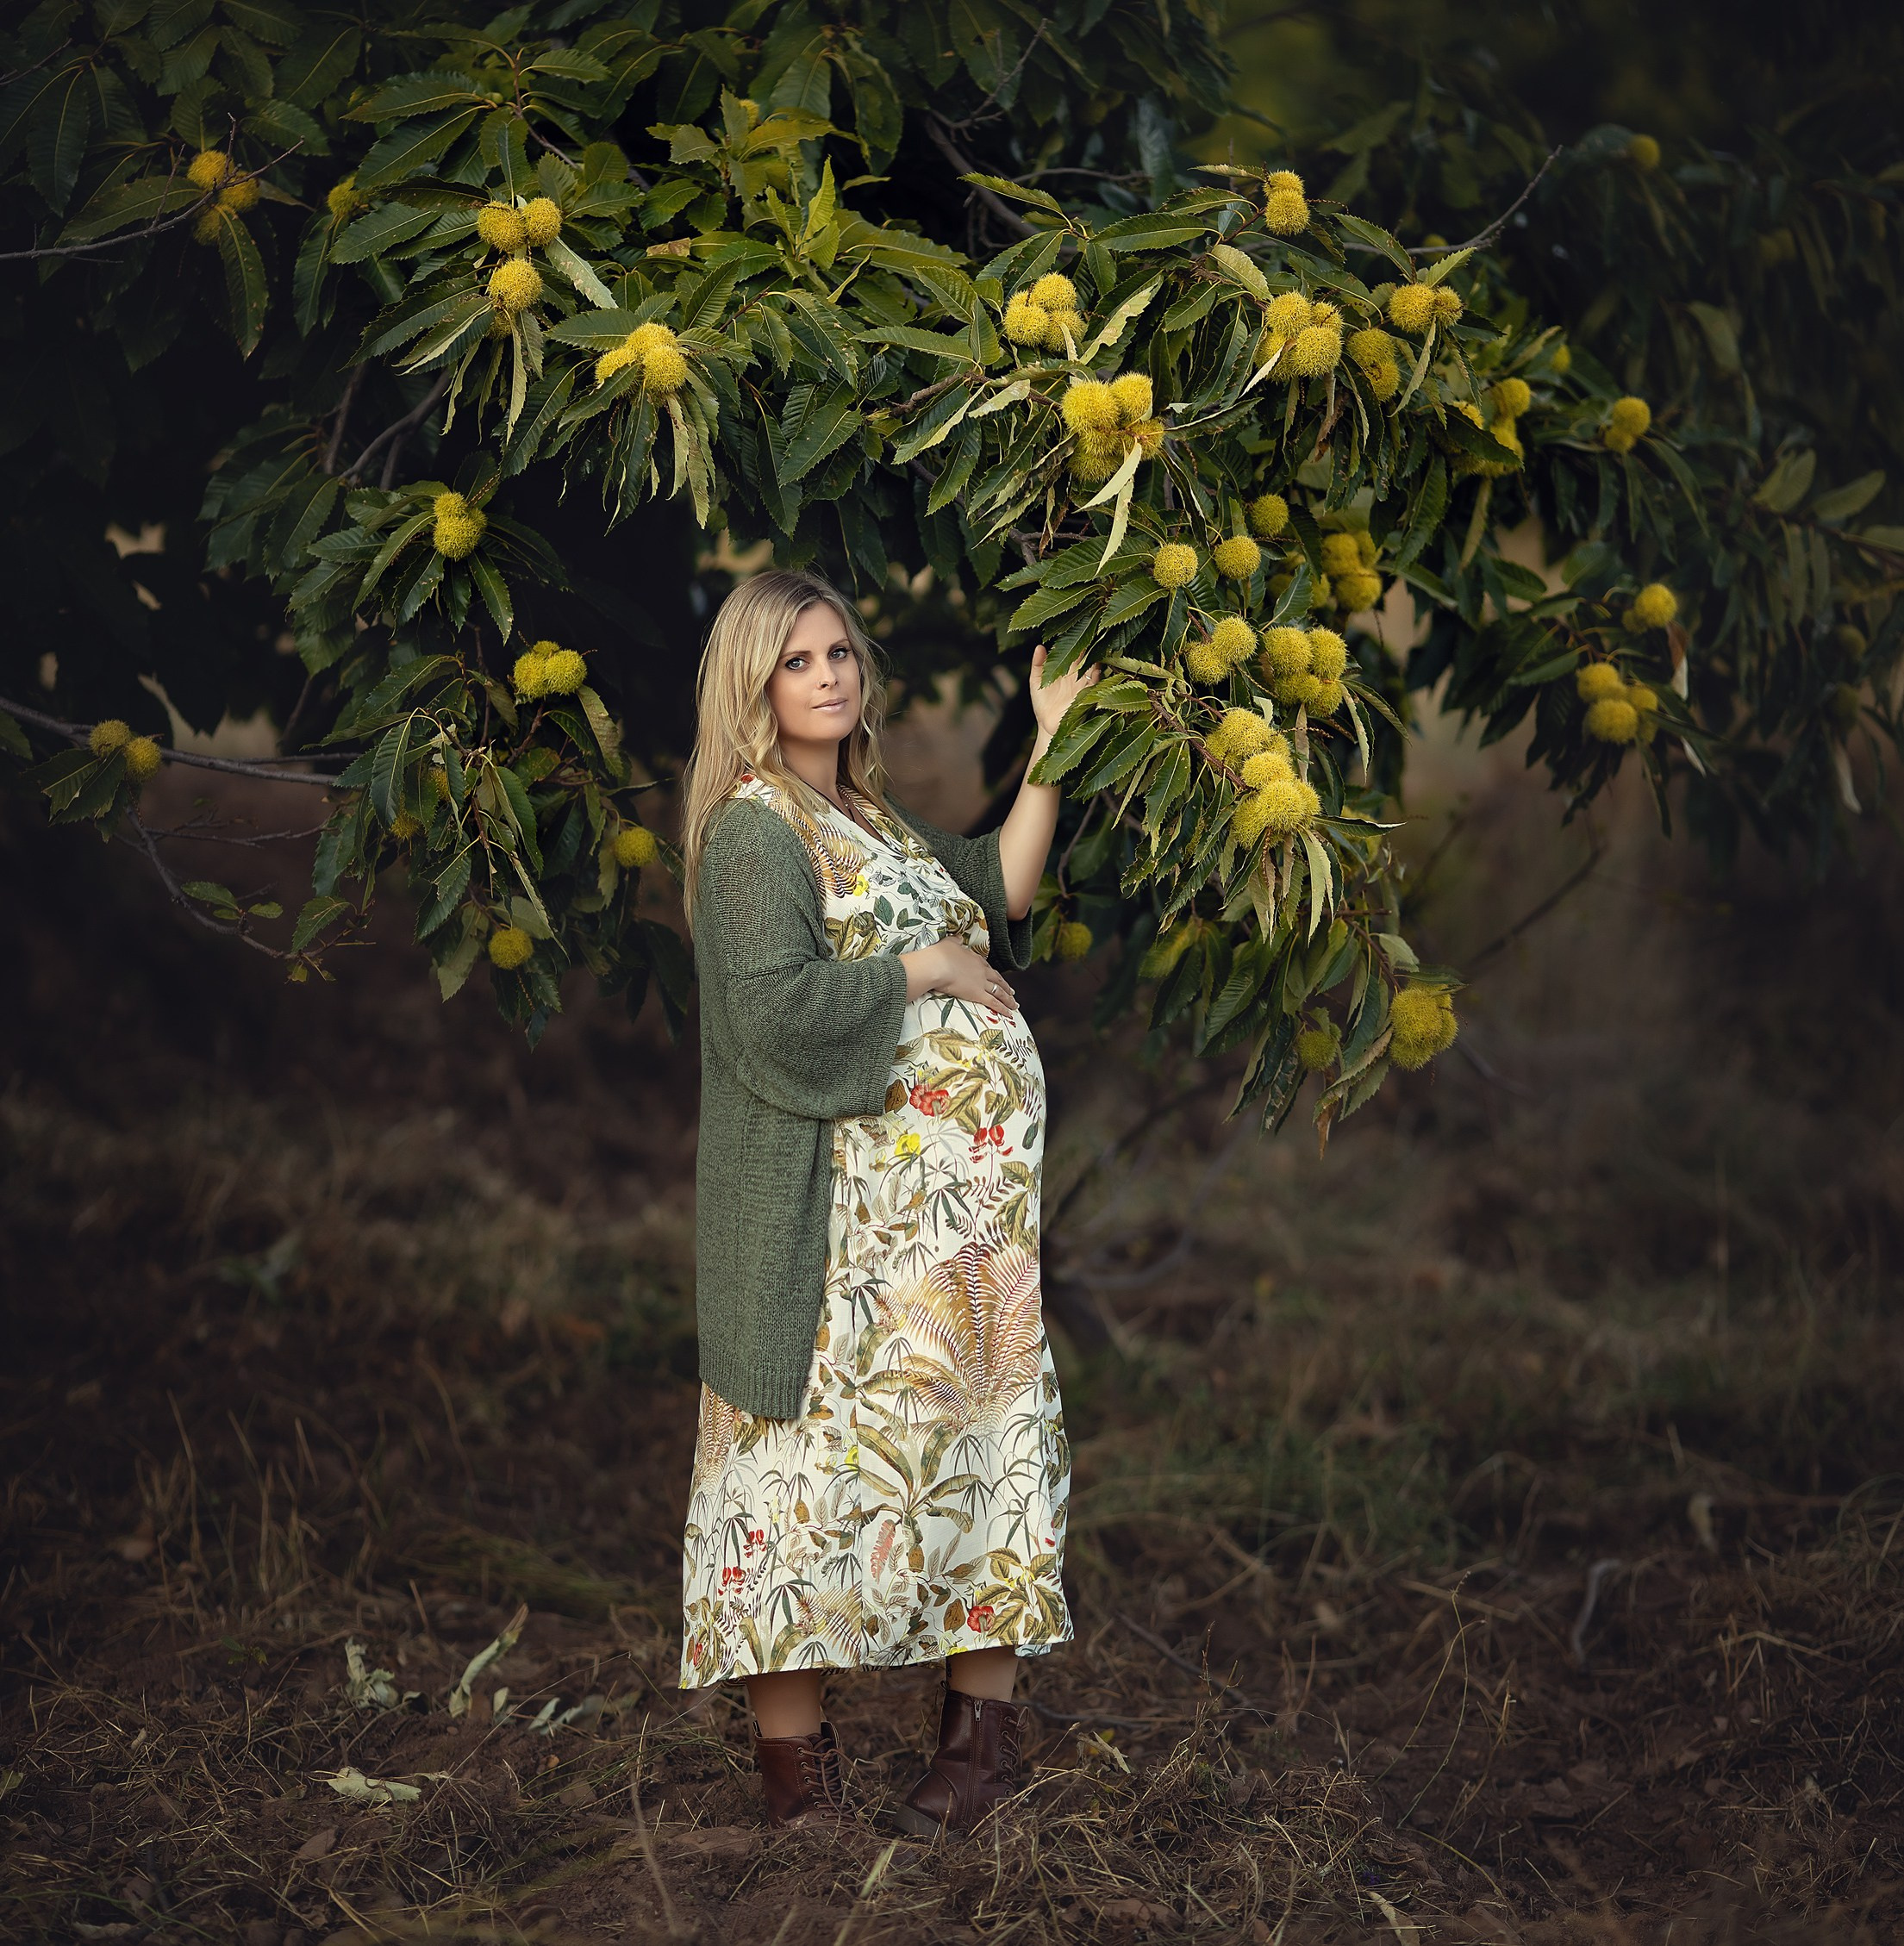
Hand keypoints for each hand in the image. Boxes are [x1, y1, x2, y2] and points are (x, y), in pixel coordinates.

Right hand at [902, 939, 1018, 1012]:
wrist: (936, 965)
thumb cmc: (939, 954)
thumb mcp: (948, 943)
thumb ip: (955, 941)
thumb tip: (959, 937)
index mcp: (975, 958)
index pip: (987, 967)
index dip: (993, 973)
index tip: (997, 977)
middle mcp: (981, 970)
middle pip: (997, 980)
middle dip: (1006, 987)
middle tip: (1012, 992)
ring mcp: (981, 982)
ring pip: (999, 992)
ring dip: (1008, 999)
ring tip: (1014, 1004)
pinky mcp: (978, 994)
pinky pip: (994, 1003)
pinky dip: (1003, 1009)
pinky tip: (1009, 1013)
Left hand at [1027, 642, 1099, 745]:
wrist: (1047, 725)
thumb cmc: (1042, 703)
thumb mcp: (1036, 682)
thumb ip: (1038, 665)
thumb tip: (1039, 646)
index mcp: (1066, 669)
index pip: (1074, 651)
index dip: (1076, 640)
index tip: (1079, 626)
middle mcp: (1077, 675)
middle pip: (1086, 656)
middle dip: (1091, 646)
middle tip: (1093, 632)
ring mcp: (1083, 685)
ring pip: (1094, 668)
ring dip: (1097, 659)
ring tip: (1097, 649)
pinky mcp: (1086, 697)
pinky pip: (1095, 685)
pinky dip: (1098, 678)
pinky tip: (1097, 670)